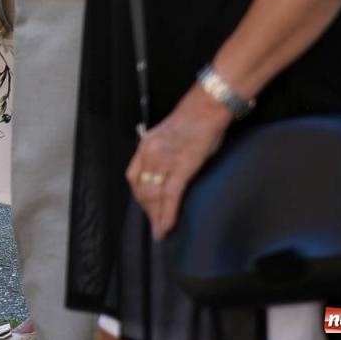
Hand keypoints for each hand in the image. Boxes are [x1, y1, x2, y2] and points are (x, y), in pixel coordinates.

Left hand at [125, 88, 231, 238]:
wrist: (206, 108)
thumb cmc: (192, 122)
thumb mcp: (166, 136)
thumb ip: (160, 153)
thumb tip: (161, 172)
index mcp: (146, 146)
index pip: (133, 177)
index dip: (139, 197)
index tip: (146, 210)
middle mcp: (150, 154)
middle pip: (142, 189)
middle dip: (147, 211)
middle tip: (155, 226)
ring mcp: (165, 161)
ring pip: (154, 196)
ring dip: (156, 217)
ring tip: (161, 231)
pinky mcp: (183, 167)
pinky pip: (171, 195)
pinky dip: (168, 213)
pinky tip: (167, 226)